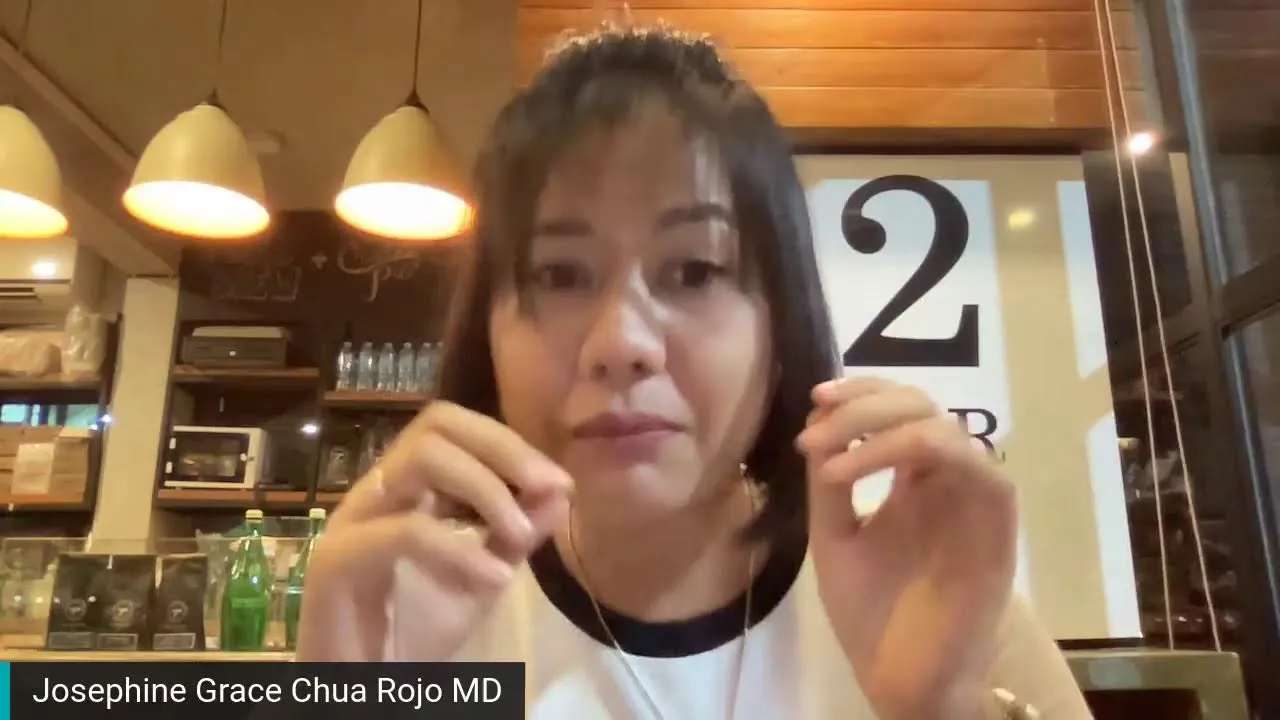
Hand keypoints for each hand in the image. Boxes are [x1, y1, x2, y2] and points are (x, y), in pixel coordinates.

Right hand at [295, 402, 571, 660]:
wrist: (364, 690)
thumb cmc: (414, 634)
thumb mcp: (482, 578)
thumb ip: (516, 536)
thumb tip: (559, 493)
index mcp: (406, 489)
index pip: (453, 427)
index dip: (509, 443)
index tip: (559, 481)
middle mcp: (376, 492)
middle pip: (434, 426)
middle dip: (501, 449)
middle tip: (547, 485)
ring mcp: (352, 520)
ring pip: (418, 460)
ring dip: (485, 487)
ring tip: (520, 531)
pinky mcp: (337, 560)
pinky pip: (404, 531)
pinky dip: (459, 548)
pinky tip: (495, 578)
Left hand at [797, 378, 1016, 719]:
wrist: (899, 678)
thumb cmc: (871, 613)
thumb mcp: (833, 536)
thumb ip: (829, 482)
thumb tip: (820, 416)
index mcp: (913, 480)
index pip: (899, 409)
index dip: (862, 392)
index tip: (816, 399)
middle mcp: (946, 482)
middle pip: (921, 405)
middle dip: (864, 403)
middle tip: (817, 423)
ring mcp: (973, 501)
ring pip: (946, 427)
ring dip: (882, 427)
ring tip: (830, 460)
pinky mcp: (997, 527)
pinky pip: (978, 467)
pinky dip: (913, 453)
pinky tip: (858, 473)